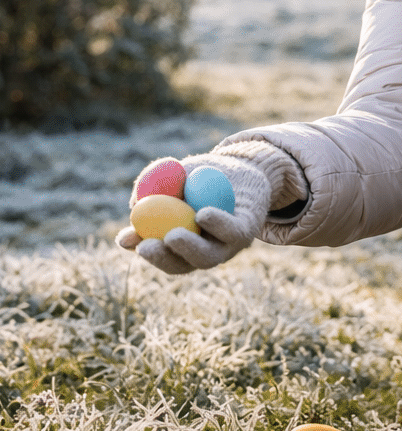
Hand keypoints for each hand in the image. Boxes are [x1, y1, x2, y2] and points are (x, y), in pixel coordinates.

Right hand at [117, 153, 270, 273]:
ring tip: (172, 235)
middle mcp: (204, 250)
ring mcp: (226, 245)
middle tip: (146, 245)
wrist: (244, 166)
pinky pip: (232, 232)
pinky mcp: (246, 231)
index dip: (140, 247)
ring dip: (189, 247)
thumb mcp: (178, 175)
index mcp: (181, 242)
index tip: (125, 238)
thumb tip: (136, 204)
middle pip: (182, 264)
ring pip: (207, 256)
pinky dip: (217, 224)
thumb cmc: (204, 174)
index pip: (159, 252)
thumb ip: (157, 187)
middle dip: (162, 258)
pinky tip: (202, 215)